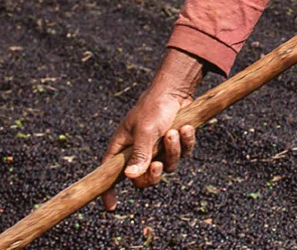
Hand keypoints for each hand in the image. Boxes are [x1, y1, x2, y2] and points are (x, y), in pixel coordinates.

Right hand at [100, 49, 203, 209]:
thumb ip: (139, 154)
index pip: (111, 175)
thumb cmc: (153, 107)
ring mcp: (158, 149)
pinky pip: (183, 154)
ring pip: (168, 166)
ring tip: (174, 132)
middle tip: (157, 164)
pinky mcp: (175, 144)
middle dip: (153, 175)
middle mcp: (138, 151)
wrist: (176, 89)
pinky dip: (186, 143)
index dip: (109, 191)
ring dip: (173, 151)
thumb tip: (130, 178)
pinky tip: (187, 128)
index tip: (110, 206)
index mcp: (122, 148)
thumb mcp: (145, 131)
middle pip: (144, 179)